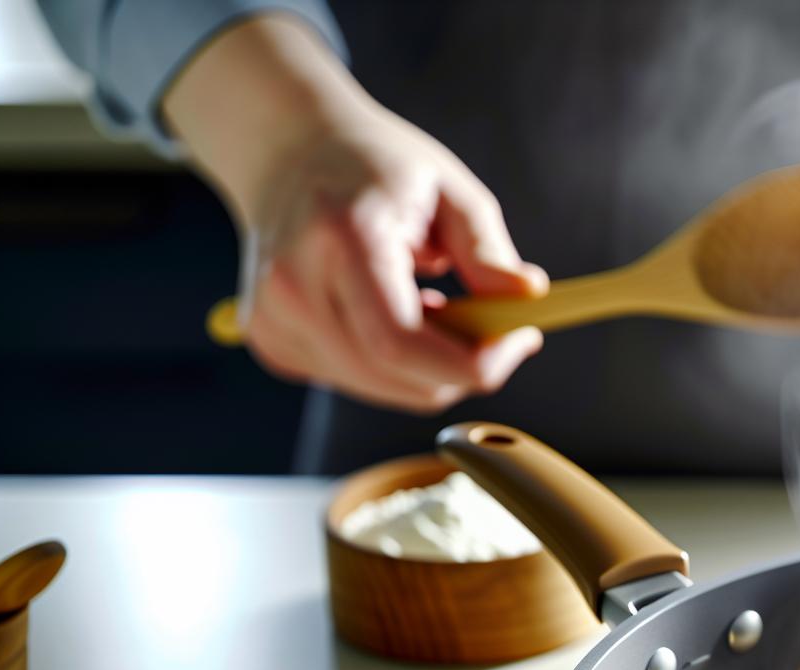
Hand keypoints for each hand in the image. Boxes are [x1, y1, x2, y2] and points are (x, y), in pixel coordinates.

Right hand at [164, 15, 546, 412]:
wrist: (285, 150)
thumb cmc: (372, 164)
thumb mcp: (447, 189)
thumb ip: (487, 251)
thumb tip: (526, 299)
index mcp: (342, 240)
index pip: (402, 343)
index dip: (472, 363)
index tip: (521, 338)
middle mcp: (295, 287)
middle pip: (398, 377)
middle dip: (463, 367)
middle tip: (495, 327)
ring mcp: (275, 320)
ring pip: (383, 388)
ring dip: (429, 365)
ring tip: (436, 304)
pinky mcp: (273, 343)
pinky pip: (357, 381)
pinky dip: (393, 363)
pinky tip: (395, 312)